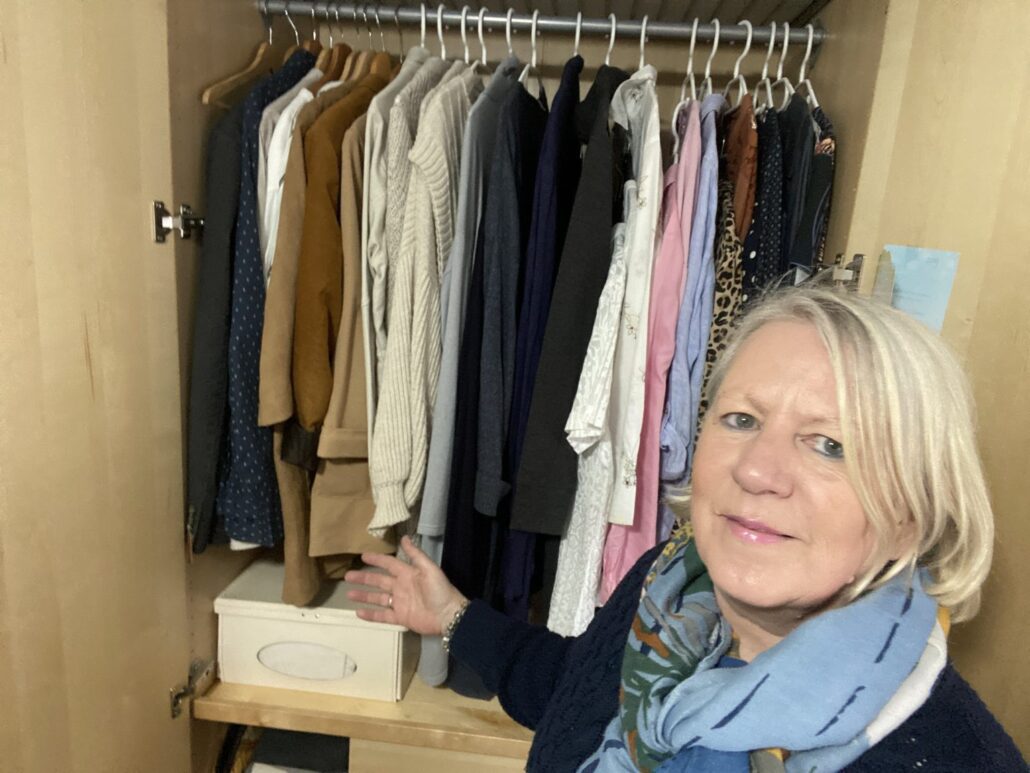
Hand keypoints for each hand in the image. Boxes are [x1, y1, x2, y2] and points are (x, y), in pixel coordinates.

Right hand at [344, 535, 467, 634]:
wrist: (448, 615)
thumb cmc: (440, 590)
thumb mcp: (429, 568)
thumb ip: (415, 554)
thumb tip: (405, 537)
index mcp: (408, 574)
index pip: (389, 564)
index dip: (377, 560)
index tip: (363, 556)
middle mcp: (401, 587)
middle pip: (379, 581)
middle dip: (364, 578)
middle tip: (348, 575)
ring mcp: (399, 603)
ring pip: (377, 598)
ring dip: (364, 595)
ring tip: (348, 594)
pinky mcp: (400, 617)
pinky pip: (382, 615)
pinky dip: (371, 615)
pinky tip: (358, 612)